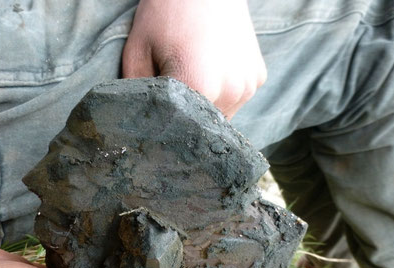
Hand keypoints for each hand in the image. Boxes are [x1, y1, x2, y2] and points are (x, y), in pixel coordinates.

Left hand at [123, 0, 266, 118]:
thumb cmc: (167, 12)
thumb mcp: (138, 51)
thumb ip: (134, 94)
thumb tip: (135, 124)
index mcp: (200, 88)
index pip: (176, 128)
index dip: (162, 125)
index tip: (153, 115)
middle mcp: (231, 92)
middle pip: (200, 126)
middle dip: (184, 118)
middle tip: (171, 94)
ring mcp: (248, 85)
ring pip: (220, 116)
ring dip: (205, 108)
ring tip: (192, 79)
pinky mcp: (258, 77)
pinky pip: (236, 99)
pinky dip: (222, 94)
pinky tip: (210, 71)